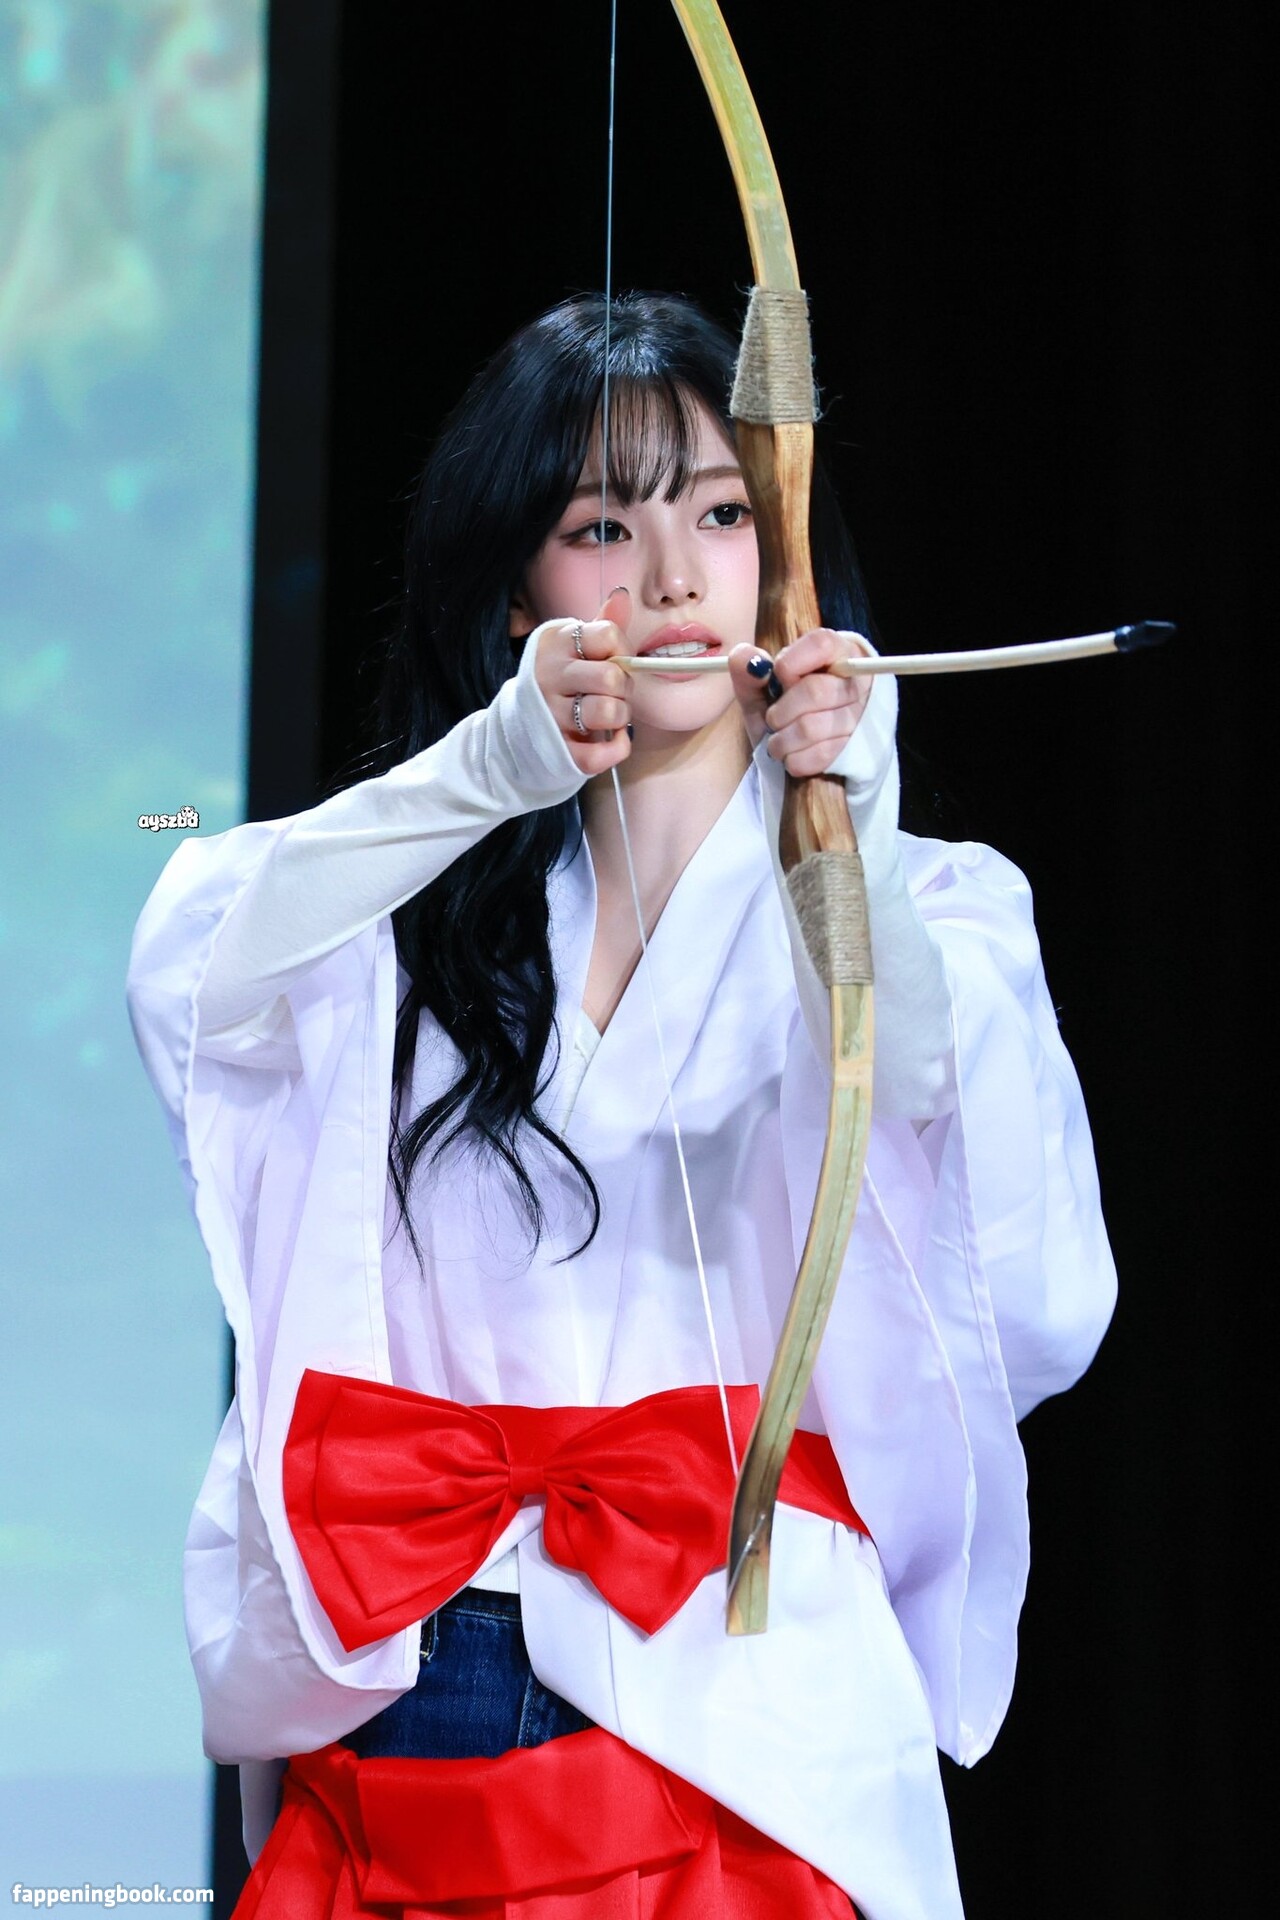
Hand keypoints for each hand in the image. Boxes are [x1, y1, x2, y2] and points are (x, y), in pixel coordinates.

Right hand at [533, 587, 632, 775]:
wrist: (518, 727)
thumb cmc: (560, 681)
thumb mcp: (576, 648)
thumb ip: (603, 624)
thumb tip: (622, 595)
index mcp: (555, 644)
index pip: (608, 636)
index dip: (622, 650)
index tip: (614, 660)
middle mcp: (548, 676)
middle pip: (611, 678)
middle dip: (624, 687)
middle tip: (615, 693)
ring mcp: (550, 715)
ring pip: (609, 713)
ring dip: (621, 717)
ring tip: (611, 716)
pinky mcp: (557, 750)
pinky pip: (601, 753)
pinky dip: (616, 748)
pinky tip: (610, 739)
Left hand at [727, 628, 872, 777]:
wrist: (802, 754)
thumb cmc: (784, 714)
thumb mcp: (762, 692)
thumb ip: (749, 673)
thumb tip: (744, 656)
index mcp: (837, 654)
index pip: (821, 644)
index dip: (791, 663)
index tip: (778, 679)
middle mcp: (857, 682)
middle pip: (815, 691)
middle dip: (780, 712)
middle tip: (773, 719)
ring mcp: (860, 717)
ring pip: (812, 727)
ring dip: (781, 740)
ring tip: (777, 741)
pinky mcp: (856, 749)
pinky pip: (818, 755)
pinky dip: (793, 759)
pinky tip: (792, 754)